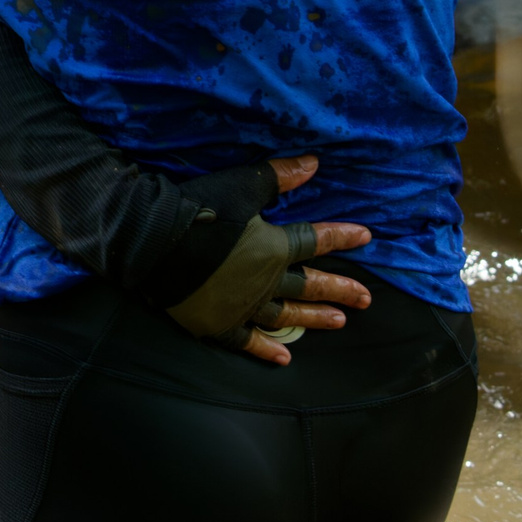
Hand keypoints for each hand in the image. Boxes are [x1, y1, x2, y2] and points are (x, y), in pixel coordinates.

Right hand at [161, 152, 372, 365]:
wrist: (155, 245)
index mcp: (273, 248)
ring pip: (286, 315)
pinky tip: (285, 357)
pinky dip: (267, 349)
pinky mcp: (219, 324)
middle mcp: (265, 282)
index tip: (366, 237)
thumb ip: (277, 177)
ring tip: (338, 323)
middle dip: (340, 290)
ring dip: (313, 319)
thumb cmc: (200, 211)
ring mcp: (243, 307)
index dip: (341, 237)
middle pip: (309, 285)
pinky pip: (248, 342)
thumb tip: (313, 163)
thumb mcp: (241, 185)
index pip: (315, 241)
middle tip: (367, 300)